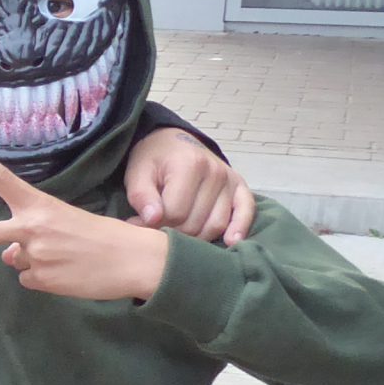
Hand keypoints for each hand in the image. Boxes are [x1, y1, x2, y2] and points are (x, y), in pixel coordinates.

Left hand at [0, 142, 171, 301]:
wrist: (135, 260)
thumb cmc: (102, 236)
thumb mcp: (65, 224)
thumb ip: (31, 235)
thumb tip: (5, 257)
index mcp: (40, 206)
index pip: (3, 180)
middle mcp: (31, 230)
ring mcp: (34, 257)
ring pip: (17, 261)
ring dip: (37, 262)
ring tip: (70, 258)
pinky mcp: (41, 280)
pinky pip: (30, 280)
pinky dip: (46, 279)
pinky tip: (70, 273)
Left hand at [125, 127, 254, 245]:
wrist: (172, 142)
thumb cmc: (153, 160)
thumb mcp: (137, 173)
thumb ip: (142, 197)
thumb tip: (153, 220)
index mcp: (189, 165)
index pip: (175, 213)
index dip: (155, 225)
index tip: (140, 223)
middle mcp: (215, 172)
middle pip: (195, 223)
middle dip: (173, 232)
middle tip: (157, 229)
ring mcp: (230, 180)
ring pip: (216, 225)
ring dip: (196, 237)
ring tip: (177, 232)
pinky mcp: (240, 187)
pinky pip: (246, 212)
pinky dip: (239, 228)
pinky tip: (230, 241)